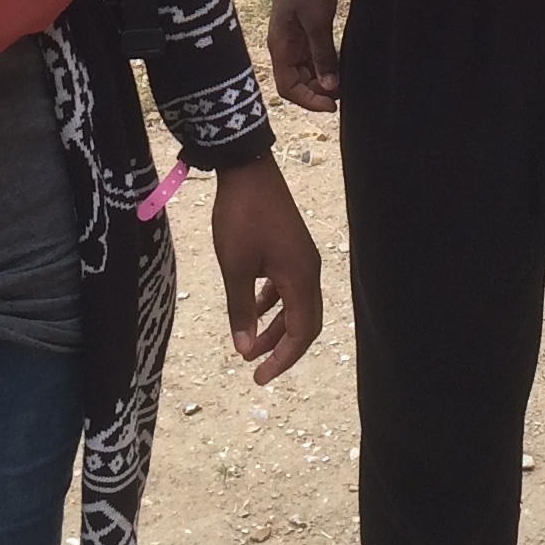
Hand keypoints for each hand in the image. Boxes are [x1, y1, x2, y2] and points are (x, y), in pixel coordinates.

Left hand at [211, 157, 322, 382]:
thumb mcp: (235, 267)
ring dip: (275, 327)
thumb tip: (243, 348)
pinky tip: (253, 309)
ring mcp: (302, 258)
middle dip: (282, 349)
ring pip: (296, 305)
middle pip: (305, 323)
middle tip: (256, 368)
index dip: (283, 359)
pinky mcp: (291, 248)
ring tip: (248, 344)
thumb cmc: (241, 216)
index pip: (302, 333)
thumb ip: (240, 309)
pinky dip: (273, 304)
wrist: (247, 168)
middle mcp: (309, 270)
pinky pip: (288, 286)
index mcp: (300, 278)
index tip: (259, 377)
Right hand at [267, 0, 340, 112]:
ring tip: (344, 83)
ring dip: (322, 80)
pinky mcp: (305, 27)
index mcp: (280, 46)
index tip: (333, 104)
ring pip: (305, 70)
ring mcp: (294, 37)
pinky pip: (312, 55)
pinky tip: (341, 66)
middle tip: (342, 94)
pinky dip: (325, 64)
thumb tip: (329, 86)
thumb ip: (322, 55)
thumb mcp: (318, 22)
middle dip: (317, 92)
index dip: (308, 101)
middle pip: (296, 82)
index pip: (288, 87)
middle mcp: (284, 45)